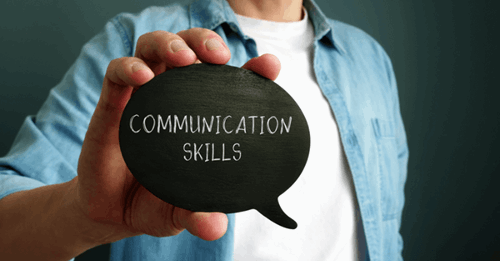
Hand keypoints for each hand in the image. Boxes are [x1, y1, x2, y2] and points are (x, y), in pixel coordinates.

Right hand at [74, 28, 280, 242]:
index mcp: (200, 115)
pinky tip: (143, 77)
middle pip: (191, 50)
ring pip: (154, 48)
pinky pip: (118, 73)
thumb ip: (198, 215)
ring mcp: (143, 97)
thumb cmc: (155, 201)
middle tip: (218, 56)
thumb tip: (217, 227)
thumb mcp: (181, 211)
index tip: (268, 67)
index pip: (228, 82)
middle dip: (206, 42)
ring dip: (171, 44)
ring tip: (185, 59)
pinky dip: (130, 67)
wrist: (113, 211)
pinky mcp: (113, 104)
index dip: (251, 70)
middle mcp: (174, 98)